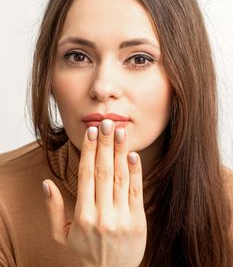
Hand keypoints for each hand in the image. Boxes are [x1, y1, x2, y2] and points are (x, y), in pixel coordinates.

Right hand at [43, 119, 146, 266]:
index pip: (86, 175)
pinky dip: (135, 171)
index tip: (91, 132)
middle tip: (107, 123)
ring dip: (120, 152)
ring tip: (120, 132)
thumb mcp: (62, 234)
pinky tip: (132, 155)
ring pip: (120, 178)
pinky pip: (136, 191)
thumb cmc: (85, 250)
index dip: (89, 151)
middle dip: (105, 144)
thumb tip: (46, 183)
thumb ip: (54, 209)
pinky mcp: (138, 221)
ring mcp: (121, 218)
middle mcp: (102, 215)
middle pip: (103, 171)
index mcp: (83, 215)